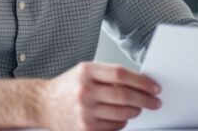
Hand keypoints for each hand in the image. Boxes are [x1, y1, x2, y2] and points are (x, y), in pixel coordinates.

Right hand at [39, 62, 161, 130]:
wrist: (42, 104)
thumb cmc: (67, 86)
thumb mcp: (84, 71)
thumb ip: (108, 74)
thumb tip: (139, 82)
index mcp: (86, 72)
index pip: (121, 74)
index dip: (142, 81)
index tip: (154, 86)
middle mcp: (85, 91)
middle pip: (124, 95)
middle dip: (145, 99)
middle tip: (154, 101)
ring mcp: (84, 111)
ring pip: (122, 113)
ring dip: (136, 111)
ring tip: (139, 108)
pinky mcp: (85, 128)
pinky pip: (114, 126)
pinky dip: (123, 122)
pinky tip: (123, 117)